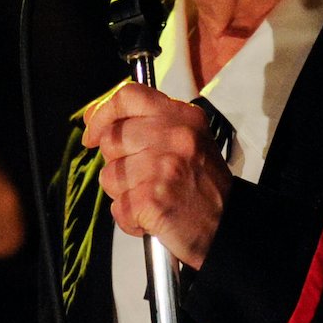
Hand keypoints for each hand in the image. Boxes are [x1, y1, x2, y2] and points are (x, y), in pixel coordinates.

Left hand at [82, 82, 229, 269]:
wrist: (229, 226)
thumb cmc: (205, 187)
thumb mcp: (190, 139)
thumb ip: (150, 124)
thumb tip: (98, 122)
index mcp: (182, 117)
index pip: (128, 96)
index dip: (102, 112)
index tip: (93, 131)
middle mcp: (174, 137)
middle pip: (112, 138)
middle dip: (118, 162)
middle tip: (144, 177)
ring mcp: (162, 168)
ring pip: (110, 175)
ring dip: (124, 193)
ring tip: (153, 197)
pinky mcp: (152, 199)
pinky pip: (118, 208)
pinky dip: (130, 219)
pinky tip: (153, 217)